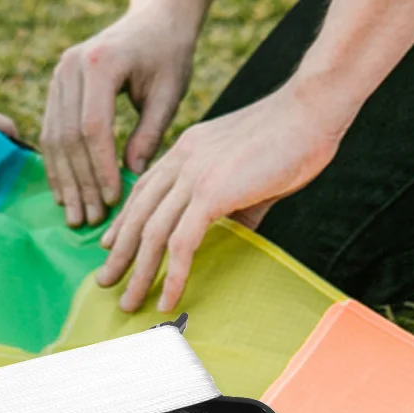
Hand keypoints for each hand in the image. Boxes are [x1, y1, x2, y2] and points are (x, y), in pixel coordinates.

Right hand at [40, 1, 197, 227]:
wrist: (155, 17)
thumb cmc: (170, 54)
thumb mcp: (169, 93)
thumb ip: (151, 133)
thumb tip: (131, 175)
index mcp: (101, 63)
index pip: (93, 126)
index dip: (100, 167)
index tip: (113, 199)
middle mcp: (71, 65)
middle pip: (67, 134)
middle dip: (79, 181)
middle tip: (90, 219)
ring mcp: (59, 72)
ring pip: (53, 134)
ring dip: (63, 178)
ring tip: (75, 213)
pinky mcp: (56, 81)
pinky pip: (50, 127)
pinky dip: (57, 161)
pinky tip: (65, 190)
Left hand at [95, 81, 348, 312]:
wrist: (309, 111)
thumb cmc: (291, 138)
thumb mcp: (250, 169)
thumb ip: (237, 200)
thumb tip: (237, 228)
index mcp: (186, 150)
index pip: (144, 189)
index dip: (125, 219)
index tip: (111, 244)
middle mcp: (181, 160)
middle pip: (138, 213)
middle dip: (119, 252)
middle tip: (104, 280)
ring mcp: (193, 176)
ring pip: (152, 232)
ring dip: (138, 271)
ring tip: (128, 301)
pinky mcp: (212, 193)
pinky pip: (182, 242)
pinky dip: (172, 274)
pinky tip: (167, 297)